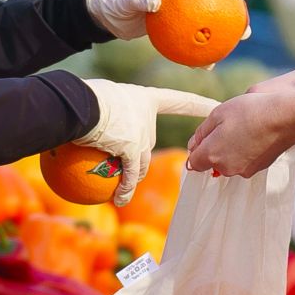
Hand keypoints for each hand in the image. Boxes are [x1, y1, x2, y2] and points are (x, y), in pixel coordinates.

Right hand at [75, 79, 217, 205]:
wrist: (78, 102)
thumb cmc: (84, 95)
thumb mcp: (99, 97)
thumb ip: (106, 110)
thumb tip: (92, 114)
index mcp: (146, 99)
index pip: (179, 101)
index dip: (198, 105)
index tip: (216, 107)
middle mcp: (148, 119)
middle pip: (148, 143)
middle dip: (137, 156)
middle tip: (120, 164)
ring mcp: (142, 136)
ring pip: (141, 163)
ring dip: (133, 177)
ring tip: (121, 189)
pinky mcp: (132, 151)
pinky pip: (130, 176)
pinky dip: (126, 189)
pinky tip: (120, 199)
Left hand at [85, 0, 252, 40]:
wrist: (107, 14)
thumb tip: (155, 0)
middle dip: (234, 9)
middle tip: (246, 23)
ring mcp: (179, 12)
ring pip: (207, 22)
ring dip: (223, 33)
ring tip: (236, 44)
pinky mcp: (173, 28)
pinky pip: (191, 40)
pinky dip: (199, 52)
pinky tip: (206, 65)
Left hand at [186, 90, 294, 177]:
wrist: (285, 118)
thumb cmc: (250, 111)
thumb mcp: (218, 114)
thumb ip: (201, 133)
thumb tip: (192, 146)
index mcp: (211, 154)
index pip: (193, 162)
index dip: (196, 150)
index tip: (205, 137)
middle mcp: (225, 168)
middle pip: (212, 163)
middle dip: (214, 148)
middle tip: (227, 127)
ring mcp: (242, 171)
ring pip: (228, 163)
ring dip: (230, 150)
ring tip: (243, 129)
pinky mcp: (257, 170)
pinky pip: (244, 162)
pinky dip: (245, 152)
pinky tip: (254, 136)